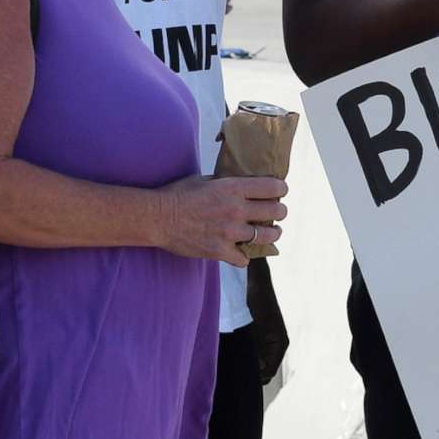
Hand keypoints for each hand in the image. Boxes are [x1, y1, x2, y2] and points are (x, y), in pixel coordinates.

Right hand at [160, 173, 288, 266]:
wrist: (157, 217)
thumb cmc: (178, 195)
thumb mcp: (205, 180)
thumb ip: (227, 183)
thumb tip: (242, 184)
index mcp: (233, 188)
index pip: (272, 188)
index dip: (281, 189)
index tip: (280, 191)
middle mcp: (236, 209)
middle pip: (276, 211)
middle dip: (280, 211)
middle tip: (277, 213)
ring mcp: (230, 232)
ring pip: (268, 236)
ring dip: (271, 234)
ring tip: (269, 233)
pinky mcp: (220, 251)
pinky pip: (244, 259)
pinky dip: (243, 256)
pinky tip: (240, 252)